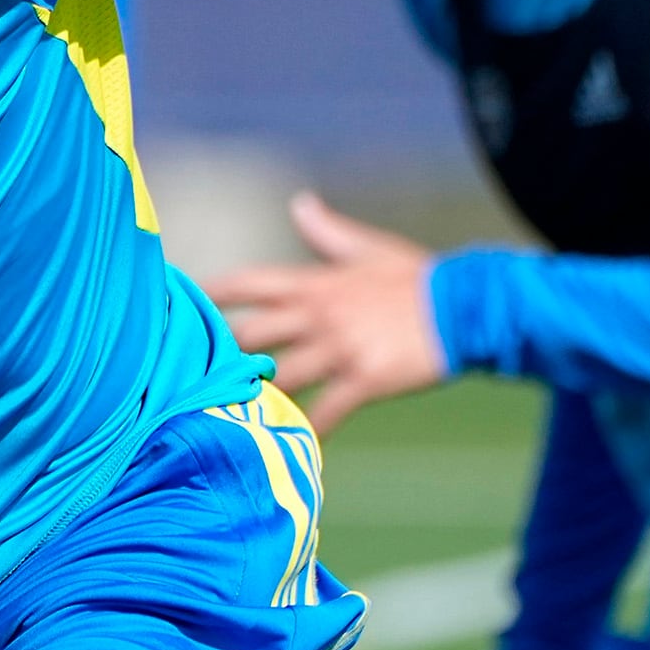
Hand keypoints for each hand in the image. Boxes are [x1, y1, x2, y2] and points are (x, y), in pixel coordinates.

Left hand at [203, 194, 449, 428]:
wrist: (467, 306)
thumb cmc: (418, 278)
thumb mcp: (369, 249)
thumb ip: (327, 233)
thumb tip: (300, 203)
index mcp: (316, 282)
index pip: (248, 282)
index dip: (211, 294)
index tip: (181, 303)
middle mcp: (319, 313)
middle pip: (250, 334)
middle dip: (221, 353)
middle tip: (195, 373)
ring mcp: (339, 347)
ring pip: (278, 377)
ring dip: (256, 396)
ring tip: (232, 416)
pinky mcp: (364, 379)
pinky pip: (325, 412)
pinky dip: (309, 431)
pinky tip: (297, 446)